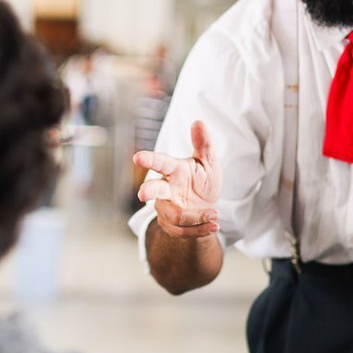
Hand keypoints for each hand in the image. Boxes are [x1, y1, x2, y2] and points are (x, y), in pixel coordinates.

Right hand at [133, 120, 221, 238]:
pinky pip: (182, 231)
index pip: (160, 162)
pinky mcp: (171, 225)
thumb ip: (203, 144)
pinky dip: (200, 229)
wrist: (209, 209)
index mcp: (174, 169)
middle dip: (147, 191)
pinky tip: (213, 225)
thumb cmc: (203, 181)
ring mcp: (166, 208)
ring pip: (175, 215)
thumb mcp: (208, 162)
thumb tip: (198, 122)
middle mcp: (165, 188)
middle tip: (142, 194)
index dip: (148, 160)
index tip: (137, 157)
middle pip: (153, 190)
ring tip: (215, 214)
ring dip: (196, 216)